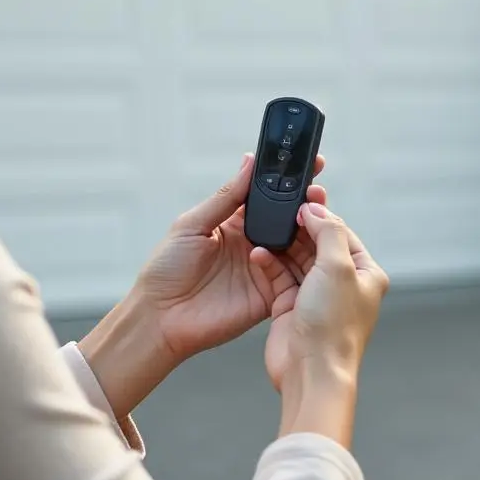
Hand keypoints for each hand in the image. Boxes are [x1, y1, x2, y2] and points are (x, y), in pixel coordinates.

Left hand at [135, 153, 327, 364]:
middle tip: (318, 189)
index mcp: (234, 222)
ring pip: (298, 246)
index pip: (267, 196)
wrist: (160, 318)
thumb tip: (249, 161)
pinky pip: (295, 277)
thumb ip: (225, 197)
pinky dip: (306, 263)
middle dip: (307, 202)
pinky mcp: (271, 294)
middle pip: (288, 219)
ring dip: (311, 230)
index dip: (286, 180)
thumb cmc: (167, 269)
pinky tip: (310, 248)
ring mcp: (264, 268)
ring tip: (319, 214)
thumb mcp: (193, 225)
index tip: (307, 164)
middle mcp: (253, 243)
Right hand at [257, 203, 388, 393]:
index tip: (302, 200)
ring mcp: (315, 295)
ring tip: (265, 228)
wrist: (310, 372)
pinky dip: (268, 263)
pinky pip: (279, 277)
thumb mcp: (338, 267)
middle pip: (317, 243)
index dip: (321, 215)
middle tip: (279, 210)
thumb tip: (315, 210)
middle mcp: (341, 283)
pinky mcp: (291, 307)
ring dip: (281, 244)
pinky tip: (258, 253)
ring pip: (296, 258)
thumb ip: (328, 232)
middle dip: (298, 227)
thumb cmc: (333, 327)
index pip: (342, 232)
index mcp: (365, 273)